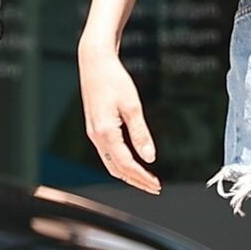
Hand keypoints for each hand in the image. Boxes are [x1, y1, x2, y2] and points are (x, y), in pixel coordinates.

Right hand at [78, 39, 160, 193]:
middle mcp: (96, 136)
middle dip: (135, 181)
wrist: (94, 61)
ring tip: (145, 179)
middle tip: (154, 188)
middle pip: (116, 169)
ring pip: (109, 163)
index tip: (157, 185)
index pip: (126, 164)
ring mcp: (93, 132)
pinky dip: (119, 163)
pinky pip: (106, 153)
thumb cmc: (114, 79)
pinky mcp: (94, 127)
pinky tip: (131, 162)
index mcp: (105, 132)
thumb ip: (141, 134)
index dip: (142, 177)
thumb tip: (150, 157)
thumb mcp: (132, 106)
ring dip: (127, 174)